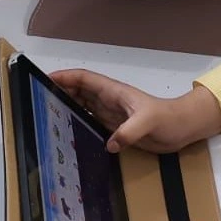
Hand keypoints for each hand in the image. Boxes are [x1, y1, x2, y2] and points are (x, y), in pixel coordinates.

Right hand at [50, 70, 220, 153]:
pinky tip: (67, 132)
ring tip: (46, 115)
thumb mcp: (149, 122)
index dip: (65, 76)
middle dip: (59, 91)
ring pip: (83, 105)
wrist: (182, 128)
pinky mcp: (115, 127)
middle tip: (38, 100)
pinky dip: (78, 123)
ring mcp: (111, 113)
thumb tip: (109, 144)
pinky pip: (91, 121)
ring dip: (66, 107)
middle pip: (79, 91)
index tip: (45, 79)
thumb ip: (129, 131)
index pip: (85, 79)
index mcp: (114, 92)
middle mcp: (109, 100)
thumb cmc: (168, 118)